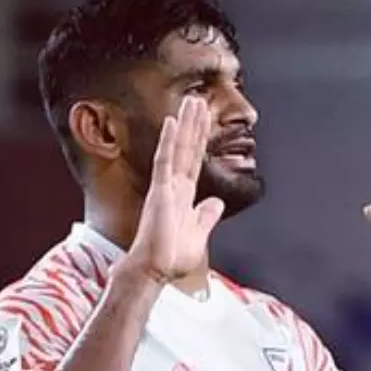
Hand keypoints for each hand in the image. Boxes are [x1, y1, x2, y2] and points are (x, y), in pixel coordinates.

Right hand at [128, 96, 224, 282]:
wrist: (155, 271)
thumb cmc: (171, 257)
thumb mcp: (198, 234)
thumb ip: (205, 217)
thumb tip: (215, 202)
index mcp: (183, 195)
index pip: (194, 160)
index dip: (199, 139)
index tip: (204, 119)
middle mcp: (174, 187)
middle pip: (187, 149)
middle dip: (193, 124)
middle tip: (197, 99)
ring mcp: (166, 187)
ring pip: (177, 149)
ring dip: (185, 125)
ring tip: (191, 101)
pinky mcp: (160, 192)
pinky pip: (165, 162)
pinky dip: (169, 142)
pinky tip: (173, 122)